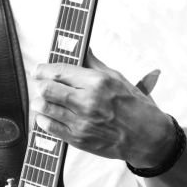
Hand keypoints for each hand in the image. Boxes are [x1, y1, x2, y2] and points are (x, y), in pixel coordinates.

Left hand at [31, 51, 173, 166]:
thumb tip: (81, 47)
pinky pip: (49, 127)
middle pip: (46, 88)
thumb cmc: (134, 106)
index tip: (39, 70)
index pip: (59, 71)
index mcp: (98, 82)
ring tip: (43, 100)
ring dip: (39, 102)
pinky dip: (44, 119)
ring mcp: (82, 122)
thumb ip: (93, 63)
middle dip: (40, 84)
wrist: (147, 138)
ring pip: (44, 108)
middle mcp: (88, 101)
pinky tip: (48, 116)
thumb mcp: (117, 78)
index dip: (43, 69)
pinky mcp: (78, 139)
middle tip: (41, 84)